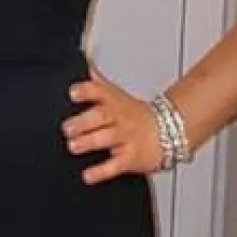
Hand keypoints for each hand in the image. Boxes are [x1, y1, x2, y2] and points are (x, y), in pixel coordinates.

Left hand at [61, 66, 165, 183]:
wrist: (168, 130)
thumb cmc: (135, 115)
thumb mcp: (116, 95)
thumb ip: (97, 83)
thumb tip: (81, 61)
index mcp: (115, 101)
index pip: (101, 91)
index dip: (87, 91)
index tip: (73, 92)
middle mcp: (120, 118)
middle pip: (102, 116)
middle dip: (83, 122)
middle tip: (68, 128)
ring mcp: (126, 138)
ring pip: (107, 139)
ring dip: (89, 142)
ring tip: (74, 146)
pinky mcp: (130, 158)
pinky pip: (115, 166)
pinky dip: (101, 172)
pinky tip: (87, 175)